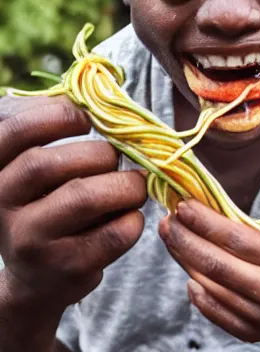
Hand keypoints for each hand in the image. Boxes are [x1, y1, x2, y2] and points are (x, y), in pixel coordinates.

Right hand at [0, 100, 146, 309]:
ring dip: (124, 185)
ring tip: (134, 186)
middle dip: (99, 154)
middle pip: (47, 164)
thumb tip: (96, 96)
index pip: (11, 133)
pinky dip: (133, 219)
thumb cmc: (50, 206)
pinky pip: (113, 232)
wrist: (43, 276)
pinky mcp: (66, 268)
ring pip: (82, 197)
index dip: (54, 116)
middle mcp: (1, 208)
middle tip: (118, 159)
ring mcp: (30, 242)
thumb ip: (54, 132)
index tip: (87, 119)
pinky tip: (131, 216)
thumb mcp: (40, 170)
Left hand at [159, 199, 259, 351]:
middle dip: (186, 240)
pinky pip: (214, 312)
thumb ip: (259, 238)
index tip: (184, 206)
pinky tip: (187, 274)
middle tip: (168, 221)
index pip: (238, 240)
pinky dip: (197, 292)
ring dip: (185, 261)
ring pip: (210, 287)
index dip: (206, 222)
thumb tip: (213, 218)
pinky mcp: (251, 334)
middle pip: (217, 264)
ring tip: (172, 238)